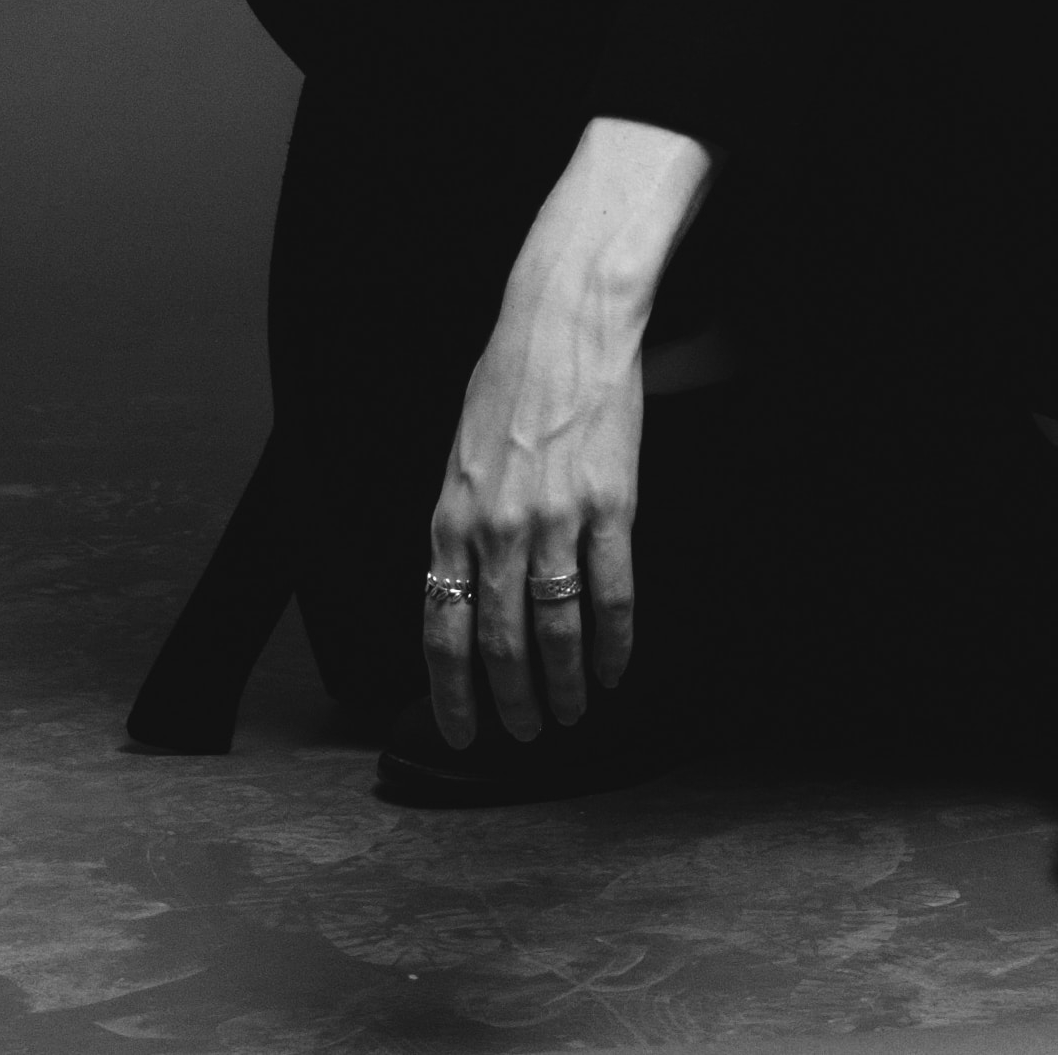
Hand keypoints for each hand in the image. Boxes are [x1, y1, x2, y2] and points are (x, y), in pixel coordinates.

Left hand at [423, 267, 642, 745]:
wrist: (563, 323)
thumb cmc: (507, 383)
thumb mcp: (459, 457)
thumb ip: (459, 528)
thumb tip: (461, 596)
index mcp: (450, 519)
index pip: (442, 631)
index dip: (452, 694)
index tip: (463, 733)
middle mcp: (496, 529)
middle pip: (500, 646)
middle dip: (511, 703)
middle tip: (527, 734)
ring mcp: (554, 520)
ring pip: (555, 631)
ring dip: (564, 686)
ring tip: (572, 713)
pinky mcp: (609, 505)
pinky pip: (612, 595)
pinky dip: (614, 644)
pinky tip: (615, 669)